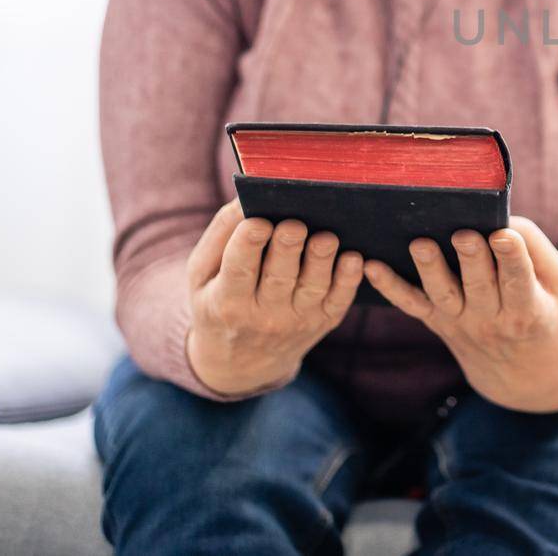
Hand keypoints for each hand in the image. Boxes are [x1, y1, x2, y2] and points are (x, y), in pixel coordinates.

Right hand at [184, 198, 363, 397]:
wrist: (242, 361)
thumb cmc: (218, 300)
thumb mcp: (202, 274)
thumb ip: (221, 234)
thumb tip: (246, 196)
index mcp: (226, 301)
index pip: (237, 270)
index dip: (248, 245)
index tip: (258, 222)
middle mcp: (263, 314)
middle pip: (279, 278)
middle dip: (287, 249)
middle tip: (295, 225)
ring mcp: (297, 320)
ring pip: (313, 288)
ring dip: (322, 261)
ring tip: (326, 237)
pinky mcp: (324, 320)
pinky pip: (339, 300)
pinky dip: (349, 280)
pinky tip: (354, 258)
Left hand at [363, 215, 557, 412]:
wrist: (521, 372)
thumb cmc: (544, 309)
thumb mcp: (557, 283)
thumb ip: (534, 248)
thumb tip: (498, 217)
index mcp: (529, 309)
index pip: (520, 281)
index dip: (512, 258)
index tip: (503, 236)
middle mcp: (491, 318)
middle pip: (479, 287)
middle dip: (471, 259)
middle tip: (462, 234)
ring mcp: (460, 322)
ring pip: (443, 296)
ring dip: (430, 269)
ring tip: (420, 244)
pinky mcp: (436, 321)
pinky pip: (411, 305)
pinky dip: (390, 288)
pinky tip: (372, 267)